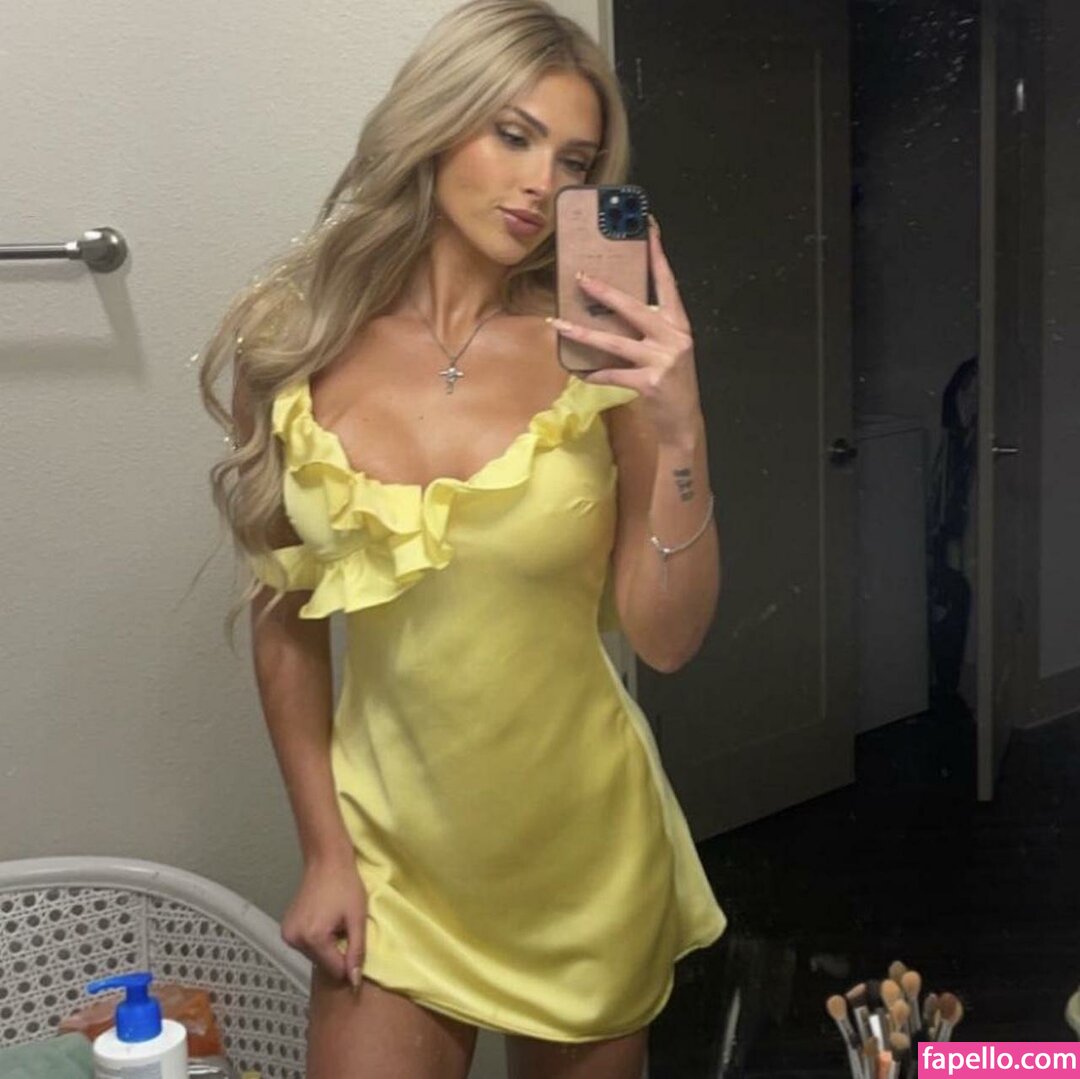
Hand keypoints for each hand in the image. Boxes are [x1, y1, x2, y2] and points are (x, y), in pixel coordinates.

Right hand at [280, 852, 367, 989]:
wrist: (326, 861)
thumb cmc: (346, 886)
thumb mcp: (357, 918)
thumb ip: (356, 951)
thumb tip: (354, 982)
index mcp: (313, 938)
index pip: (335, 970)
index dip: (349, 962)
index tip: (355, 943)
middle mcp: (295, 939)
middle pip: (323, 963)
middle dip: (336, 952)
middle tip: (343, 927)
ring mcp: (287, 934)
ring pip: (314, 956)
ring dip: (326, 947)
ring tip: (333, 922)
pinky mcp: (285, 928)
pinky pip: (305, 946)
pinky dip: (316, 940)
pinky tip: (323, 921)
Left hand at [551, 214, 703, 444]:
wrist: (684, 421)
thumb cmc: (672, 383)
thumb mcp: (669, 350)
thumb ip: (652, 329)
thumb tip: (618, 307)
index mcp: (679, 325)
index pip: (668, 283)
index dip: (658, 255)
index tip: (648, 228)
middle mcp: (674, 337)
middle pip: (634, 308)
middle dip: (604, 292)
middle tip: (580, 277)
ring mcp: (663, 360)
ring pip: (616, 342)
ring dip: (583, 333)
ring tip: (559, 324)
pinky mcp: (650, 382)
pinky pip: (614, 374)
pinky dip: (595, 374)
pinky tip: (580, 373)